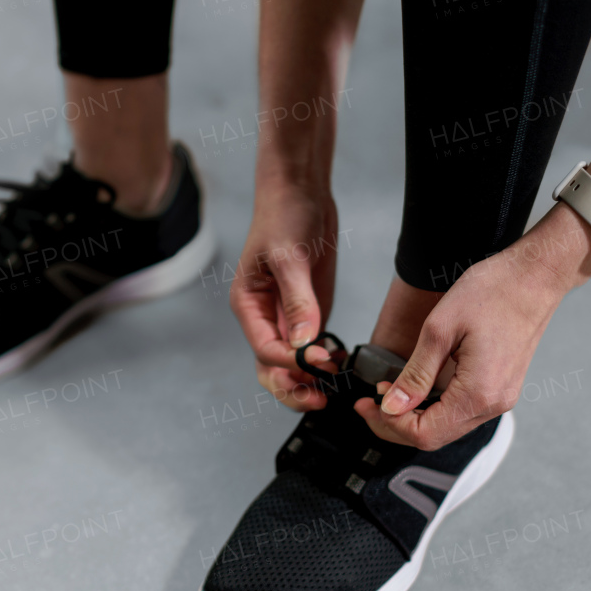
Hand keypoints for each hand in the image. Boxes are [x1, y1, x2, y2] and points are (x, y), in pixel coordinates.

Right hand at [230, 179, 340, 410]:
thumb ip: (298, 301)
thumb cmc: (284, 215)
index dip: (290, 362)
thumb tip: (305, 343)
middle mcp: (263, 317)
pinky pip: (311, 348)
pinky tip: (342, 367)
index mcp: (247, 305)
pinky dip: (323, 362)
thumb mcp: (290, 257)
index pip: (265, 349)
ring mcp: (286, 317)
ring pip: (290, 365)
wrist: (300, 191)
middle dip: (292, 388)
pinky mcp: (307, 312)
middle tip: (320, 399)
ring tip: (331, 391)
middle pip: (270, 369)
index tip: (318, 359)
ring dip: (308, 381)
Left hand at [354, 221, 588, 449]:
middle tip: (369, 403)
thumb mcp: (439, 330)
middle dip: (396, 424)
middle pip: (435, 436)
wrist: (535, 276)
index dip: (389, 423)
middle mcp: (493, 404)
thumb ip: (415, 375)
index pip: (424, 433)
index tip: (368, 402)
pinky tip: (415, 390)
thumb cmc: (493, 291)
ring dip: (414, 416)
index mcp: (479, 393)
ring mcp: (500, 398)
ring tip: (387, 393)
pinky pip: (461, 411)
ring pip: (447, 426)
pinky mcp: (500, 388)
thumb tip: (391, 406)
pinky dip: (433, 407)